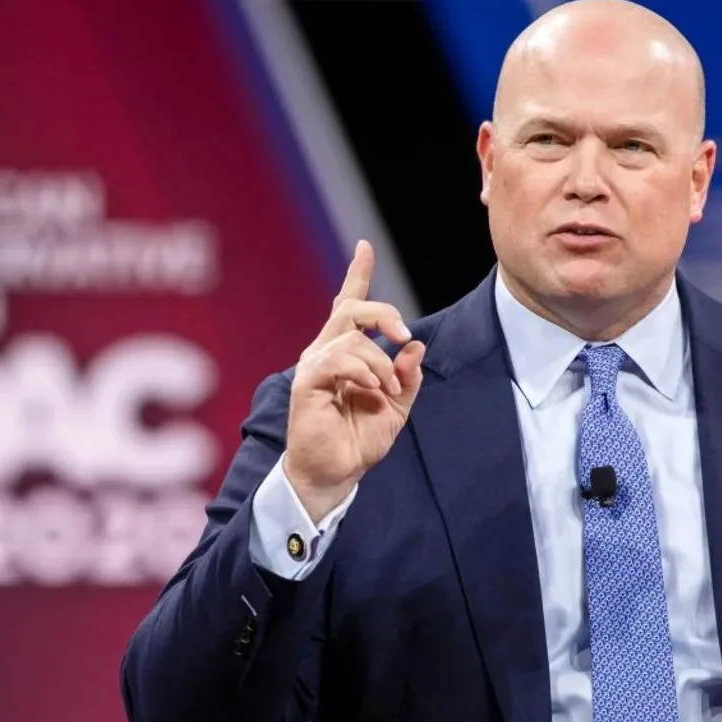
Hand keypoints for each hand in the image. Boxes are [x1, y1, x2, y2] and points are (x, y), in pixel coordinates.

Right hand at [284, 240, 425, 522]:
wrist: (335, 474)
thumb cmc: (359, 442)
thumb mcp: (397, 409)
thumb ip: (407, 378)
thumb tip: (415, 347)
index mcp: (345, 354)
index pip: (348, 306)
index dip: (357, 275)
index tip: (364, 246)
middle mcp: (326, 352)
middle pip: (352, 308)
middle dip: (383, 313)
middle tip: (403, 334)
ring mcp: (314, 365)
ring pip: (353, 337)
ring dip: (380, 361)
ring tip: (387, 390)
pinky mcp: (307, 381)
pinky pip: (339, 359)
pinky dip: (364, 371)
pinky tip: (372, 391)